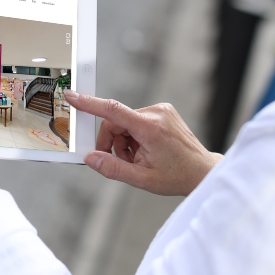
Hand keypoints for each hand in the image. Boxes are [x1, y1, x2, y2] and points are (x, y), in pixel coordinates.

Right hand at [66, 90, 221, 195]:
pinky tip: (145, 150)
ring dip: (124, 141)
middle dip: (112, 142)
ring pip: (125, 122)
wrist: (202, 171)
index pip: (113, 110)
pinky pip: (136, 120)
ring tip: (138, 159)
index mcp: (150, 127)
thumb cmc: (177, 176)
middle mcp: (156, 112)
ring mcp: (161, 110)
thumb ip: (113, 168)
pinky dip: (134, 136)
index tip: (72, 96)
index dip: (89, 103)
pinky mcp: (163, 111)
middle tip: (119, 162)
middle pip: (116, 121)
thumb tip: (91, 159)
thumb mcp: (142, 179)